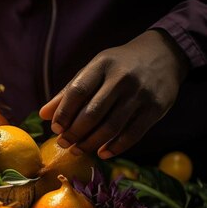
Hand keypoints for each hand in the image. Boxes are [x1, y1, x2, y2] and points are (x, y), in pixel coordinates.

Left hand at [39, 30, 189, 158]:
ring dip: (91, 143)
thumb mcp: (94, 70)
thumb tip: (43, 115)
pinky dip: (115, 147)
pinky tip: (102, 153)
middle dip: (74, 132)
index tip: (55, 128)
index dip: (63, 112)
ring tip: (77, 150)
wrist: (164, 54)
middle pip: (93, 112)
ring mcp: (140, 94)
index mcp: (102, 65)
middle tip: (63, 144)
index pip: (77, 91)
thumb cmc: (119, 66)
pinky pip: (133, 134)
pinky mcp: (156, 108)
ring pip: (111, 126)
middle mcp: (122, 78)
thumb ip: (69, 92)